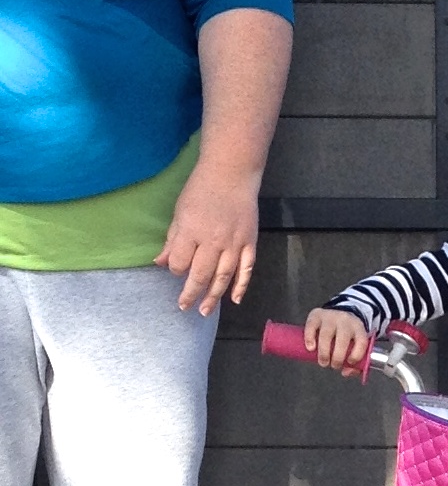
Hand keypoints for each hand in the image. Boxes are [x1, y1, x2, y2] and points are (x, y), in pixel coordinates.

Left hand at [156, 161, 260, 316]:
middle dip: (191, 294)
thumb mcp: (180, 212)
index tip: (175, 271)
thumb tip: (160, 263)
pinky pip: (246, 270)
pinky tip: (234, 300)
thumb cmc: (201, 190)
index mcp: (191, 231)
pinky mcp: (249, 243)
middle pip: (200, 275)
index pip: (180, 263)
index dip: (176, 270)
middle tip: (186, 307)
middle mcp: (212, 241)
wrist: (231, 174)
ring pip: (223, 277)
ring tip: (205, 311)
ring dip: (213, 296)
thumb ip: (172, 240)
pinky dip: (241, 286)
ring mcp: (234, 244)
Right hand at [304, 308, 369, 374]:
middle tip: (334, 366)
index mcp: (358, 329)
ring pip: (326, 334)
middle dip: (338, 357)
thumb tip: (345, 372)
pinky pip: (312, 325)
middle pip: (342, 340)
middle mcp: (345, 321)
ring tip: (323, 362)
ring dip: (323, 352)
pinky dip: (310, 338)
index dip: (356, 355)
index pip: (361, 341)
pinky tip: (311, 348)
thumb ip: (354, 363)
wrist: (337, 312)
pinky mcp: (317, 314)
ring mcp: (331, 316)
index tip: (350, 362)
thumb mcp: (355, 345)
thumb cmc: (347, 335)